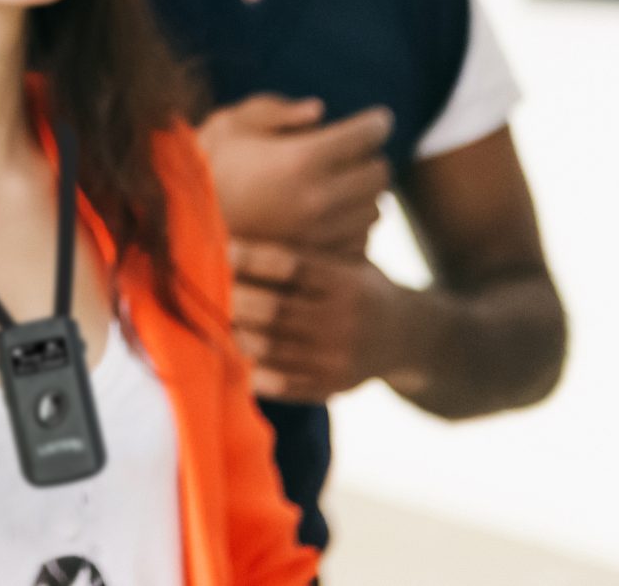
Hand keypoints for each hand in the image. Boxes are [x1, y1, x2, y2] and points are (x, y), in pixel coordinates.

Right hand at [199, 94, 392, 252]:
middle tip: (359, 152)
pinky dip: (355, 226)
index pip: (366, 134)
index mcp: (303, 157)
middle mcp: (319, 197)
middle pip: (379, 173)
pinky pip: (360, 241)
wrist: (182, 228)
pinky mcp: (316, 258)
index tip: (378, 119)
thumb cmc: (206, 167)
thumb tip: (319, 111)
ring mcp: (320, 233)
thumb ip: (276, 111)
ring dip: (367, 194)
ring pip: (375, 209)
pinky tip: (337, 215)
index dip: (377, 122)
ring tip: (346, 184)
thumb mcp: (232, 123)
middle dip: (373, 157)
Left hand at [228, 240, 410, 404]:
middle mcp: (345, 321)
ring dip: (238, 334)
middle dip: (236, 298)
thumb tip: (250, 230)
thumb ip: (309, 251)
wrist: (412, 336)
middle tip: (206, 286)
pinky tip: (237, 359)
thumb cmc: (362, 287)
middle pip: (275, 309)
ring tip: (215, 321)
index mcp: (347, 283)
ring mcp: (339, 358)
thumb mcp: (348, 261)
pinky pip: (286, 384)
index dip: (252, 258)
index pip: (290, 266)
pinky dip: (257, 374)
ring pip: (273, 348)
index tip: (223, 248)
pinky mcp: (334, 386)